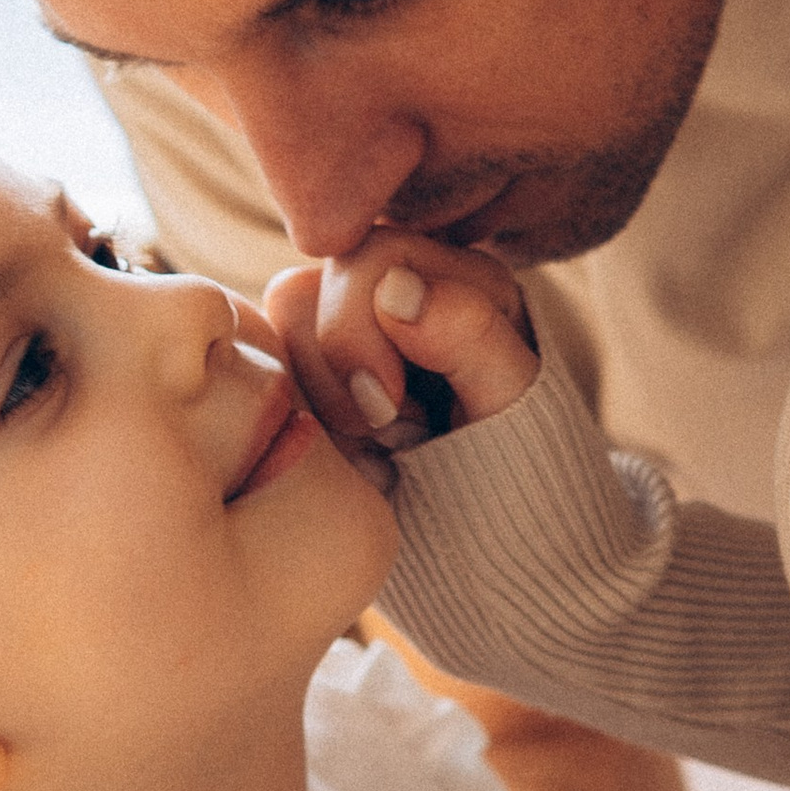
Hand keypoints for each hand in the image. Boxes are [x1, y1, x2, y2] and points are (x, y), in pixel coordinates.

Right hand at [265, 228, 539, 469]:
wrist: (493, 532)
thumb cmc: (521, 464)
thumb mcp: (515, 404)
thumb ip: (469, 334)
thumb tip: (393, 287)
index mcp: (453, 277)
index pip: (362, 258)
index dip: (354, 328)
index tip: (388, 407)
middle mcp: (393, 295)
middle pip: (301, 295)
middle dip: (332, 376)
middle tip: (384, 432)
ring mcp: (346, 340)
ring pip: (275, 344)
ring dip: (321, 408)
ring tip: (382, 448)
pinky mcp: (315, 383)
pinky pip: (267, 392)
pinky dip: (305, 434)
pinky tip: (357, 460)